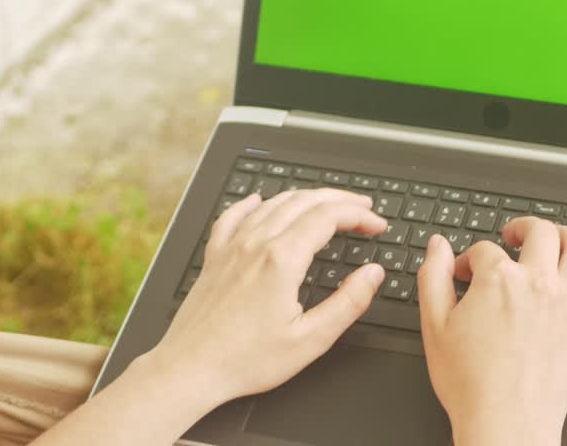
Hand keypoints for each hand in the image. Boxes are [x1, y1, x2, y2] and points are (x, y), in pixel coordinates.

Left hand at [141, 188, 387, 419]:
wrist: (190, 369)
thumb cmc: (244, 361)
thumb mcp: (310, 340)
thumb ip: (348, 303)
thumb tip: (372, 274)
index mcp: (282, 260)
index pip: (329, 216)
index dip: (359, 215)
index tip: (377, 225)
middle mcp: (256, 244)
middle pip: (304, 201)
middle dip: (340, 199)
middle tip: (363, 207)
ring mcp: (232, 247)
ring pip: (273, 204)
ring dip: (306, 197)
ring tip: (327, 203)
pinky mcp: (214, 258)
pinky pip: (233, 216)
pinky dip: (252, 203)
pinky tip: (258, 201)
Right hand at [417, 217, 566, 445]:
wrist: (506, 424)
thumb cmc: (472, 384)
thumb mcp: (434, 326)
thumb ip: (433, 277)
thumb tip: (438, 246)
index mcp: (498, 279)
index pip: (483, 250)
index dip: (468, 259)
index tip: (462, 274)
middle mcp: (537, 282)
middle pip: (538, 233)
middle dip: (521, 228)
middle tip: (511, 236)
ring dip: (566, 233)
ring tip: (555, 235)